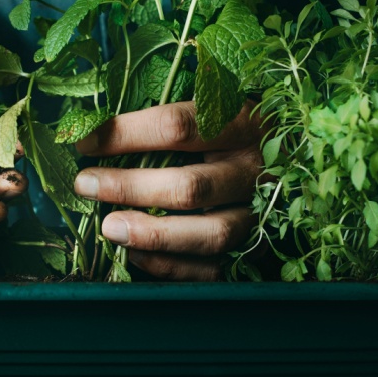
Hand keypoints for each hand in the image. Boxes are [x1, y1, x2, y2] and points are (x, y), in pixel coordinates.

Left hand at [73, 101, 263, 279]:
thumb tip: (90, 132)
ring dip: (153, 234)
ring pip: (210, 234)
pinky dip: (171, 265)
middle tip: (85, 185)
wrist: (291, 154)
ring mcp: (259, 213)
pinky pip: (214, 268)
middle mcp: (254, 170)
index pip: (178, 127)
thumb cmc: (231, 130)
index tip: (86, 143)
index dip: (126, 134)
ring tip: (109, 228)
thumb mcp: (209, 108)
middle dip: (129, 188)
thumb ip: (161, 121)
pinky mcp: (255, 248)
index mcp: (242, 122)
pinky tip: (135, 254)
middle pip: (190, 187)